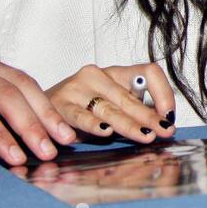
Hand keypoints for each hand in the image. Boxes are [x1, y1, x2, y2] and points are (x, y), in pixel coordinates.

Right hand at [45, 62, 176, 143]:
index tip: (169, 114)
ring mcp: (77, 89)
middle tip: (164, 131)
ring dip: (129, 124)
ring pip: (110, 108)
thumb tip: (163, 124)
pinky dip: (94, 125)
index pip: (148, 72)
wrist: (37, 108)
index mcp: (115, 73)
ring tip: (145, 135)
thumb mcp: (110, 103)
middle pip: (130, 96)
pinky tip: (106, 132)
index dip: (163, 92)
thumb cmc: (80, 108)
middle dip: (150, 116)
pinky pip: (81, 116)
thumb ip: (132, 109)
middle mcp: (97, 76)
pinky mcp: (59, 105)